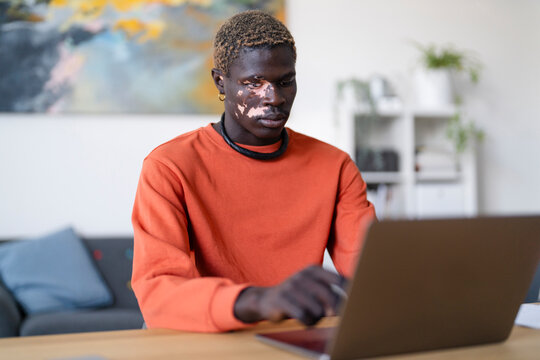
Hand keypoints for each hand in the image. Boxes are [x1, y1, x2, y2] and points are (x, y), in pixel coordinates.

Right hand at [233, 265, 347, 326]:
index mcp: (314, 269)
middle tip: (330, 314)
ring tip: (312, 316)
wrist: (268, 299)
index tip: (349, 302)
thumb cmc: (298, 295)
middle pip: (330, 296)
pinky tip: (304, 320)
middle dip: (333, 310)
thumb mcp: (313, 286)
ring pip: (317, 309)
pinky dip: (307, 322)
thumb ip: (330, 291)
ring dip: (318, 318)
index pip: (339, 280)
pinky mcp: (282, 299)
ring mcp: (291, 286)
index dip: (348, 293)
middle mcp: (303, 275)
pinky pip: (302, 316)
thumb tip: (346, 306)